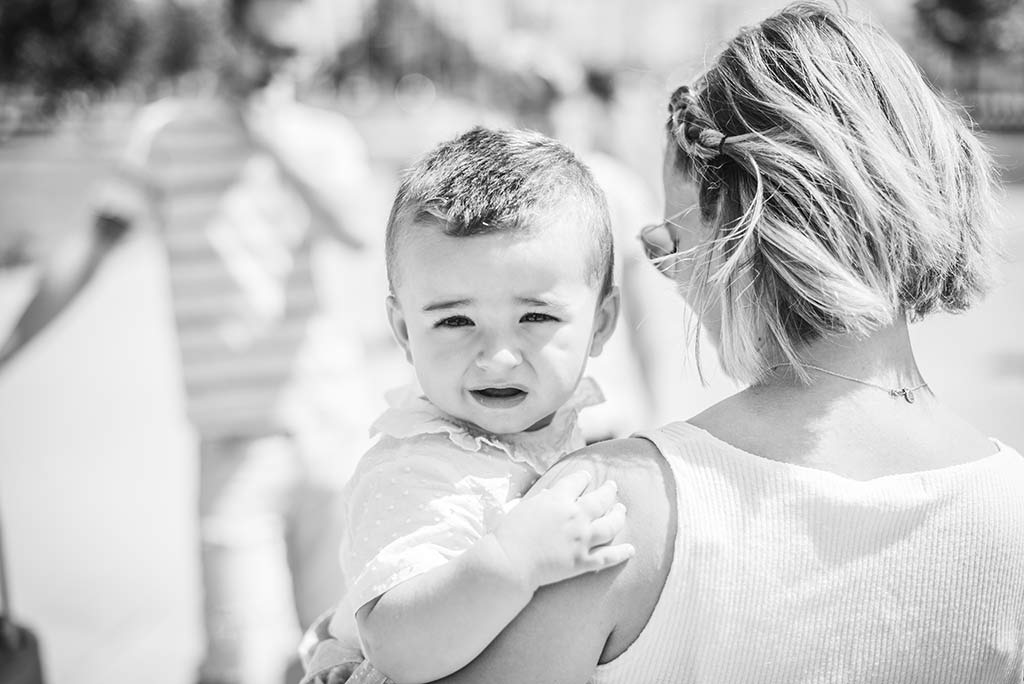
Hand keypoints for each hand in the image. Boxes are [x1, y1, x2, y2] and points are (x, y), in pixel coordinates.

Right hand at [492, 470, 633, 590]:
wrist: (509, 563)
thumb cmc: (509, 534)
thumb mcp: (525, 507)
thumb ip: (542, 499)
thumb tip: (553, 494)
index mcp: (557, 499)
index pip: (577, 481)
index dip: (583, 477)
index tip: (587, 476)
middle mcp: (574, 516)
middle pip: (600, 499)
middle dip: (609, 491)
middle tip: (613, 487)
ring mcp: (581, 540)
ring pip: (610, 525)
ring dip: (619, 516)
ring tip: (622, 510)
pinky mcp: (582, 562)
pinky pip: (608, 557)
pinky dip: (622, 553)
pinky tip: (631, 549)